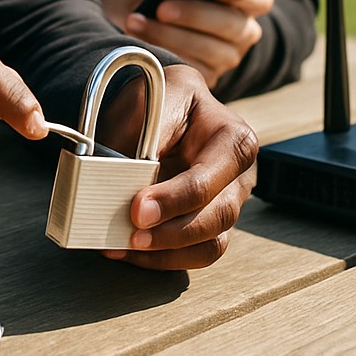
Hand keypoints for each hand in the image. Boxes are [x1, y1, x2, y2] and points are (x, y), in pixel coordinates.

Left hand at [97, 64, 257, 269]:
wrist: (155, 102)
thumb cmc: (156, 98)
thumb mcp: (150, 101)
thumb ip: (141, 140)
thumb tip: (118, 180)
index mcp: (233, 138)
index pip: (210, 178)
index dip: (174, 199)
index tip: (137, 209)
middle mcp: (238, 176)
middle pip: (217, 217)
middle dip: (170, 233)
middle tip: (129, 235)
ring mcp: (226, 202)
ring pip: (210, 243)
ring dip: (164, 252)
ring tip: (121, 246)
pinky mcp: (208, 224)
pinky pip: (194, 254)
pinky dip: (160, 258)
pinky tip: (128, 250)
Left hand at [117, 0, 274, 87]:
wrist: (146, 35)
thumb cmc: (159, 1)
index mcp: (240, 2)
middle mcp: (241, 32)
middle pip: (233, 25)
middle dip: (195, 14)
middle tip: (161, 9)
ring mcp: (227, 57)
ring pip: (211, 51)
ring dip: (171, 36)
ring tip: (138, 23)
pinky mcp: (208, 78)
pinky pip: (192, 70)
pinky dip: (165, 56)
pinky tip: (142, 45)